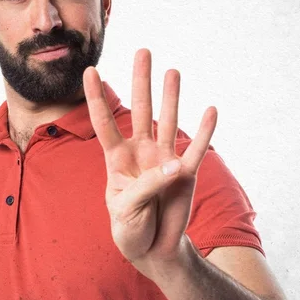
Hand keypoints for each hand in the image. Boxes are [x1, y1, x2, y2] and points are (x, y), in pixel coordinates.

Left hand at [83, 49, 217, 282]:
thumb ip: (147, 187)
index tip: (90, 70)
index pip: (104, 124)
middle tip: (143, 51)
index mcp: (117, 160)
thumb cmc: (130, 228)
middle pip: (140, 111)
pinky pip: (196, 151)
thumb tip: (176, 166)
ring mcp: (164, 161)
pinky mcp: (186, 175)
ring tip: (172, 71)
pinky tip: (210, 110)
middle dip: (141, 82)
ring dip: (171, 97)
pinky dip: (204, 132)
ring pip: (167, 122)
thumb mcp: (126, 210)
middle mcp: (141, 153)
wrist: (152, 249)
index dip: (96, 98)